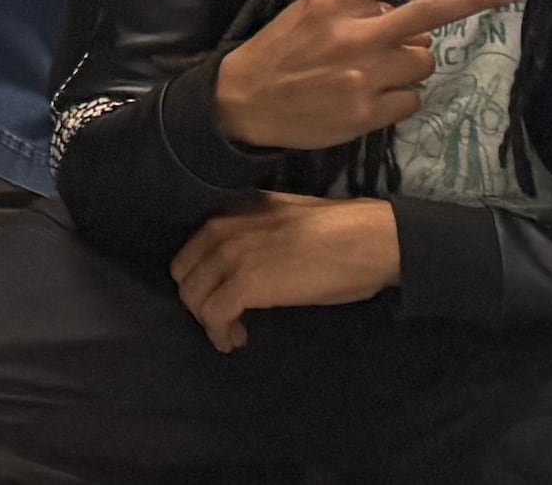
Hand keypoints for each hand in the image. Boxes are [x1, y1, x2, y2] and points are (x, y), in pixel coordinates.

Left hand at [170, 194, 400, 349]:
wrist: (367, 239)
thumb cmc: (340, 233)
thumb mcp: (284, 219)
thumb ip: (256, 231)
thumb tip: (248, 258)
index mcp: (234, 211)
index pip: (193, 249)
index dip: (202, 278)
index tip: (220, 297)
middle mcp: (224, 228)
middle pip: (185, 274)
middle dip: (200, 301)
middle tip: (225, 319)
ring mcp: (232, 255)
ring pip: (193, 296)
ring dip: (208, 321)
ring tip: (233, 334)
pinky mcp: (245, 283)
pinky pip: (212, 314)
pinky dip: (218, 333)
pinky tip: (234, 341)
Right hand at [209, 0, 519, 155]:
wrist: (246, 104)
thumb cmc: (280, 51)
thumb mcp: (309, 15)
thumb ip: (358, 8)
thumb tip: (408, 16)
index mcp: (333, 4)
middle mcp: (354, 37)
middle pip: (426, 14)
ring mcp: (365, 77)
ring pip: (422, 59)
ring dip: (409, 61)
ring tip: (373, 68)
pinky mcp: (370, 113)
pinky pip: (412, 98)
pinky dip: (399, 96)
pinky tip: (369, 96)